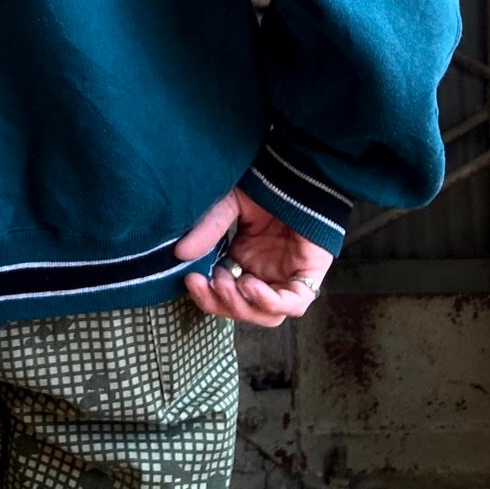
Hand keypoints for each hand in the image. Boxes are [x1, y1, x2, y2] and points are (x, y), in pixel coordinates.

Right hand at [172, 187, 332, 327]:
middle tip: (205, 284)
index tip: (190, 279)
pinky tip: (251, 286)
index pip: (224, 293)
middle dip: (220, 303)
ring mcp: (287, 277)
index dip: (207, 295)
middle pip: (243, 308)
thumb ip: (208, 229)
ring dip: (241, 306)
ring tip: (225, 284)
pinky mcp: (309, 276)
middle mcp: (266, 274)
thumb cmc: (266, 188)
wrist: (299, 176)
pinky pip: (293, 304)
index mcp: (245, 261)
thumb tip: (180, 253)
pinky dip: (269, 301)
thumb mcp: (228, 205)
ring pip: (266, 314)